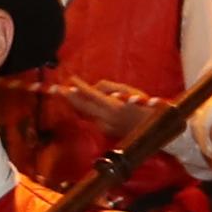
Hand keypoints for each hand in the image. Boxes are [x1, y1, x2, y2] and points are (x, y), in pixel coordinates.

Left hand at [44, 76, 164, 145]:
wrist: (155, 132)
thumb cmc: (145, 107)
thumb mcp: (130, 91)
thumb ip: (110, 88)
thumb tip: (94, 87)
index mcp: (113, 106)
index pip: (92, 94)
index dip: (80, 86)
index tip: (71, 79)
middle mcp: (106, 118)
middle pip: (83, 106)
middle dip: (69, 97)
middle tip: (55, 89)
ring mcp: (105, 126)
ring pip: (86, 113)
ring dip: (76, 103)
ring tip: (64, 94)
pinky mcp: (106, 131)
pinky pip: (92, 118)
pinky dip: (86, 110)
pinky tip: (81, 104)